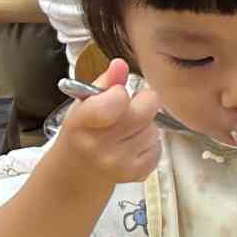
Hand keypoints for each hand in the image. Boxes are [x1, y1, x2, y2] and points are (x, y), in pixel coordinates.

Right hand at [53, 58, 161, 185]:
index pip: (115, 101)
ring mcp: (118, 161)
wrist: (78, 170)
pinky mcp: (136, 173)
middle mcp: (99, 144)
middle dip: (143, 103)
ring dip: (146, 125)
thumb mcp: (84, 104)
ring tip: (128, 129)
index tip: (118, 93)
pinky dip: (151, 143)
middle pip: (144, 112)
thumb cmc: (83, 131)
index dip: (122, 93)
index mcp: (82, 121)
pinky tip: (133, 144)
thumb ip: (105, 82)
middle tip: (130, 107)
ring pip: (154, 129)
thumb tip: (120, 64)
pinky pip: (159, 147)